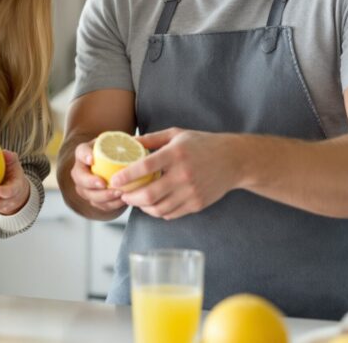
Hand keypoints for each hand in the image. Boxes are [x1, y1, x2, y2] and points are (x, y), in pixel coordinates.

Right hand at [69, 139, 125, 212]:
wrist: (114, 168)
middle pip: (79, 177)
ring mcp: (84, 186)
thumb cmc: (116, 153)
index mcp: (84, 153)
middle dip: (90, 182)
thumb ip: (123, 142)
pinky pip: (99, 204)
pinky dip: (111, 204)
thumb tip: (136, 141)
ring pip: (88, 194)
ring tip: (119, 193)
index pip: (80, 152)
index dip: (85, 156)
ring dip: (103, 196)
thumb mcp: (117, 144)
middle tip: (103, 183)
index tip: (92, 159)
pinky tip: (122, 200)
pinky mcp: (93, 199)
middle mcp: (80, 170)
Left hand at [113, 128, 241, 219]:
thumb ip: (151, 139)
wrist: (234, 160)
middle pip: (148, 194)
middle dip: (130, 197)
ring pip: (158, 208)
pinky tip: (152, 205)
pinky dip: (158, 211)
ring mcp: (191, 191)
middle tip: (122, 194)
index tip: (114, 180)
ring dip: (142, 207)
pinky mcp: (197, 204)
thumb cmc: (202, 144)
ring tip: (135, 200)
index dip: (126, 176)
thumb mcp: (176, 134)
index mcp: (175, 154)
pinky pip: (171, 213)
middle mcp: (183, 174)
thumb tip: (128, 142)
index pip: (144, 167)